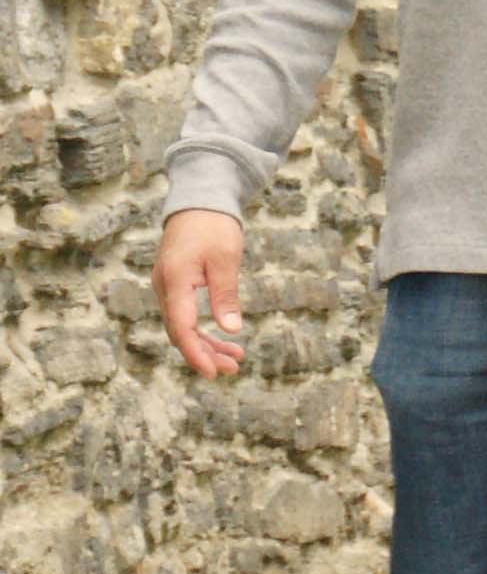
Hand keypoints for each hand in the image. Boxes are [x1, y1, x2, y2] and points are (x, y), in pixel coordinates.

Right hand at [157, 208, 247, 378]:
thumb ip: (225, 294)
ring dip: (206, 345)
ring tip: (234, 359)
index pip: (181, 327)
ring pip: (183, 326)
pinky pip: (185, 315)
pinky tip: (223, 339)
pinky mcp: (174, 286)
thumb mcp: (226, 258)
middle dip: (205, 354)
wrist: (198, 201)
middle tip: (233, 369)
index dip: (196, 353)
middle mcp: (164, 287)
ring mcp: (167, 287)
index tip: (212, 372)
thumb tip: (230, 329)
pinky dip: (202, 330)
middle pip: (180, 332)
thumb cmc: (213, 226)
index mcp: (175, 280)